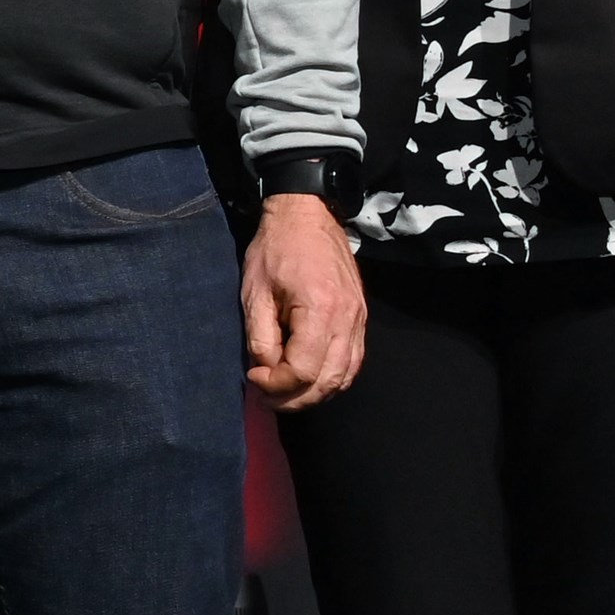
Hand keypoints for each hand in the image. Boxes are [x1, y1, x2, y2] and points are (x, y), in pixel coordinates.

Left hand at [243, 193, 366, 408]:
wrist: (307, 215)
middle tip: (266, 398)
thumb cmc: (276, 249)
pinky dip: (332, 379)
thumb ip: (260, 337)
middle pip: (328, 381)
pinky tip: (309, 381)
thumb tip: (265, 372)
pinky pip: (353, 362)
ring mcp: (359, 320)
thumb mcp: (255, 292)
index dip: (276, 384)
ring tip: (284, 394)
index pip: (303, 370)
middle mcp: (347, 320)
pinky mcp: (361, 318)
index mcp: (320, 310)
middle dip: (295, 398)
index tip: (253, 378)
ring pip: (345, 376)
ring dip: (315, 394)